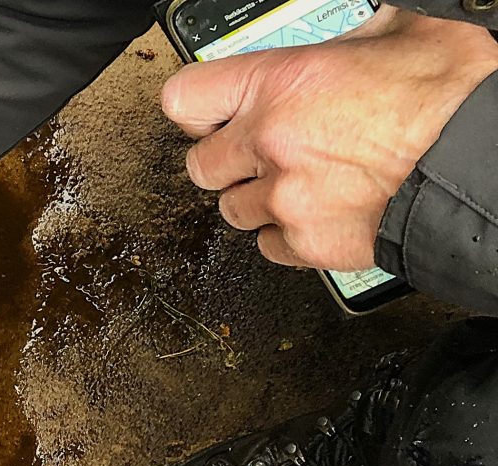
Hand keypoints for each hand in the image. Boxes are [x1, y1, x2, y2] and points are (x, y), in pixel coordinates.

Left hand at [162, 7, 497, 270]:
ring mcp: (287, 198)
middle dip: (227, 162)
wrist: (487, 162)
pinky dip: (287, 237)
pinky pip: (269, 247)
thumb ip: (353, 40)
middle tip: (257, 156)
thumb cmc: (453, 100)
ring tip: (297, 186)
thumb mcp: (400, 35)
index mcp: (279, 84)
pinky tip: (316, 215)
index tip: (209, 116)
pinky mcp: (309, 243)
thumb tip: (360, 33)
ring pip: (233, 211)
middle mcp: (271, 142)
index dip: (197, 110)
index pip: (183, 100)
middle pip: (201, 166)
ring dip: (258, 200)